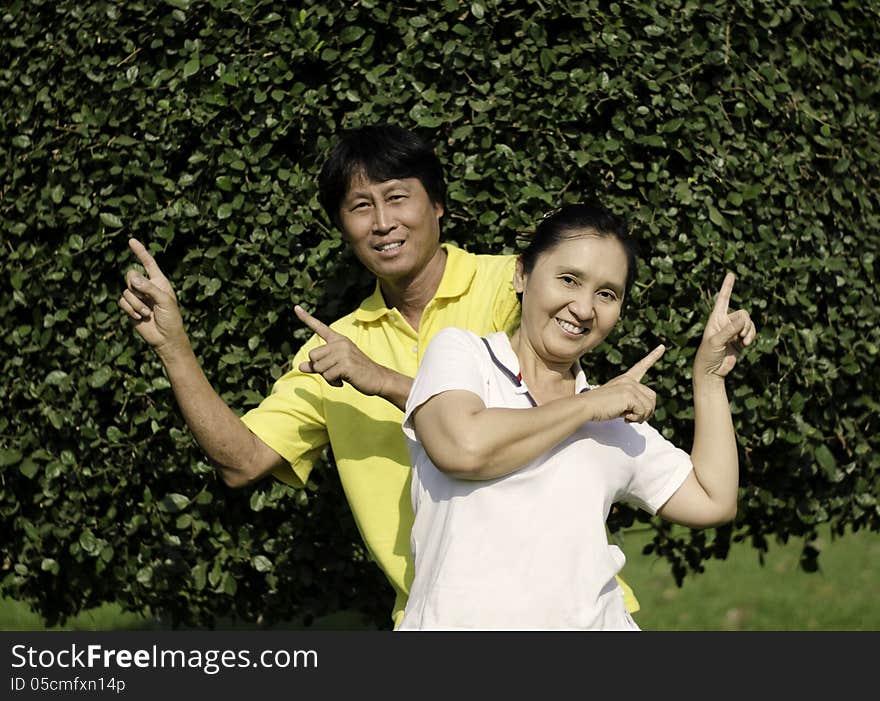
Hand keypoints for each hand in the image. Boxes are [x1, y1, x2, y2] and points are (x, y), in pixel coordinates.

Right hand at [118, 238, 187, 353]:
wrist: (165, 338)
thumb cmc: (171, 318)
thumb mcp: (165, 301)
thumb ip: (150, 288)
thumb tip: (133, 278)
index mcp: (159, 281)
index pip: (148, 263)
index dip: (140, 252)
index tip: (131, 240)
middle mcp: (147, 287)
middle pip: (131, 275)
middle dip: (136, 287)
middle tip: (146, 299)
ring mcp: (137, 297)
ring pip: (126, 291)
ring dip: (136, 303)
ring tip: (147, 313)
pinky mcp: (130, 308)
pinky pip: (122, 302)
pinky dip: (130, 310)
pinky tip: (140, 317)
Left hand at [294, 305, 388, 394]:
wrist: (378, 378)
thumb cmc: (356, 371)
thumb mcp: (335, 366)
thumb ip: (318, 365)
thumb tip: (299, 366)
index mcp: (338, 340)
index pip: (320, 327)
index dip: (306, 318)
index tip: (295, 307)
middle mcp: (340, 343)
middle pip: (313, 356)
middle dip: (320, 368)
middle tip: (335, 371)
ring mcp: (343, 352)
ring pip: (319, 367)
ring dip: (327, 376)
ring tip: (341, 376)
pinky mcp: (346, 364)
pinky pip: (328, 375)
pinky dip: (333, 382)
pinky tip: (344, 380)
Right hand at [583, 344, 665, 422]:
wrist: (585, 406)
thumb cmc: (598, 407)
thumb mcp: (617, 401)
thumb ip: (630, 401)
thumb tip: (645, 412)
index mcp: (625, 380)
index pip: (641, 366)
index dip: (653, 357)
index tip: (662, 347)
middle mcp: (629, 381)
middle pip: (652, 397)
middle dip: (646, 411)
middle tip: (632, 417)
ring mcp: (630, 387)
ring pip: (649, 406)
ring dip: (641, 416)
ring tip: (627, 417)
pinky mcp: (629, 395)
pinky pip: (643, 411)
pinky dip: (636, 419)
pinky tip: (625, 418)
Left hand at [694, 272, 756, 379]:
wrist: (711, 370)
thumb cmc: (708, 354)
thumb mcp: (716, 341)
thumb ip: (729, 330)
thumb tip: (743, 320)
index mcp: (716, 318)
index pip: (722, 299)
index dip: (727, 287)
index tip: (730, 274)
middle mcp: (725, 322)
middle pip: (743, 313)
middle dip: (745, 324)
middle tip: (740, 336)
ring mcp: (734, 330)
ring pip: (749, 323)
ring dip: (750, 332)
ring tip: (743, 342)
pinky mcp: (741, 339)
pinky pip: (752, 332)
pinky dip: (752, 336)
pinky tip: (745, 344)